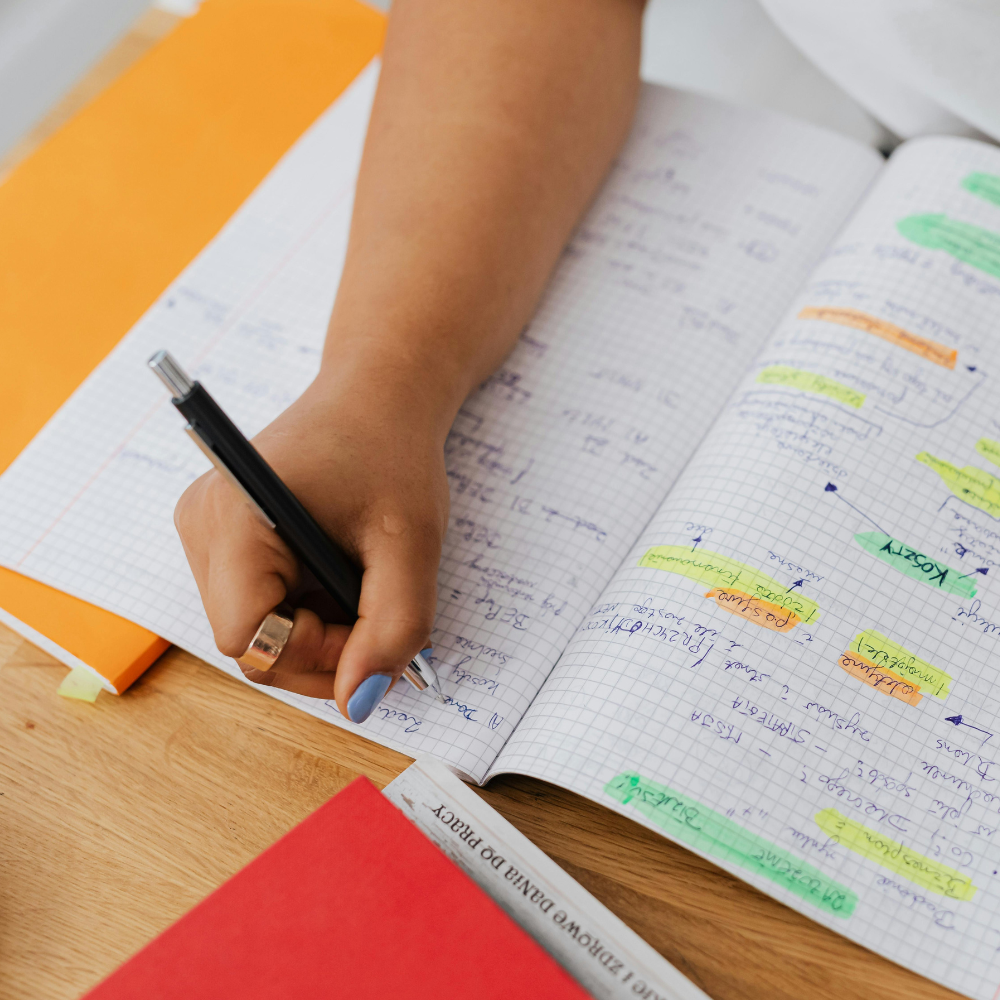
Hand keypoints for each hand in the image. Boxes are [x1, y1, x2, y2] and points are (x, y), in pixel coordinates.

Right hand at [173, 361, 450, 722]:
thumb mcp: (411, 543)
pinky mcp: (219, 537)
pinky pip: (255, 605)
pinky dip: (302, 608)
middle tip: (373, 609)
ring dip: (314, 628)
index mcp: (234, 518)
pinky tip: (335, 570)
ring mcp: (202, 530)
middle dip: (319, 646)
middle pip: (248, 643)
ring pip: (253, 630)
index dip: (313, 655)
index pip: (249, 640)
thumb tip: (359, 704)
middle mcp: (200, 525)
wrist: (376, 395)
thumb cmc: (392, 453)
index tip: (370, 624)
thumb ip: (393, 627)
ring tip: (357, 579)